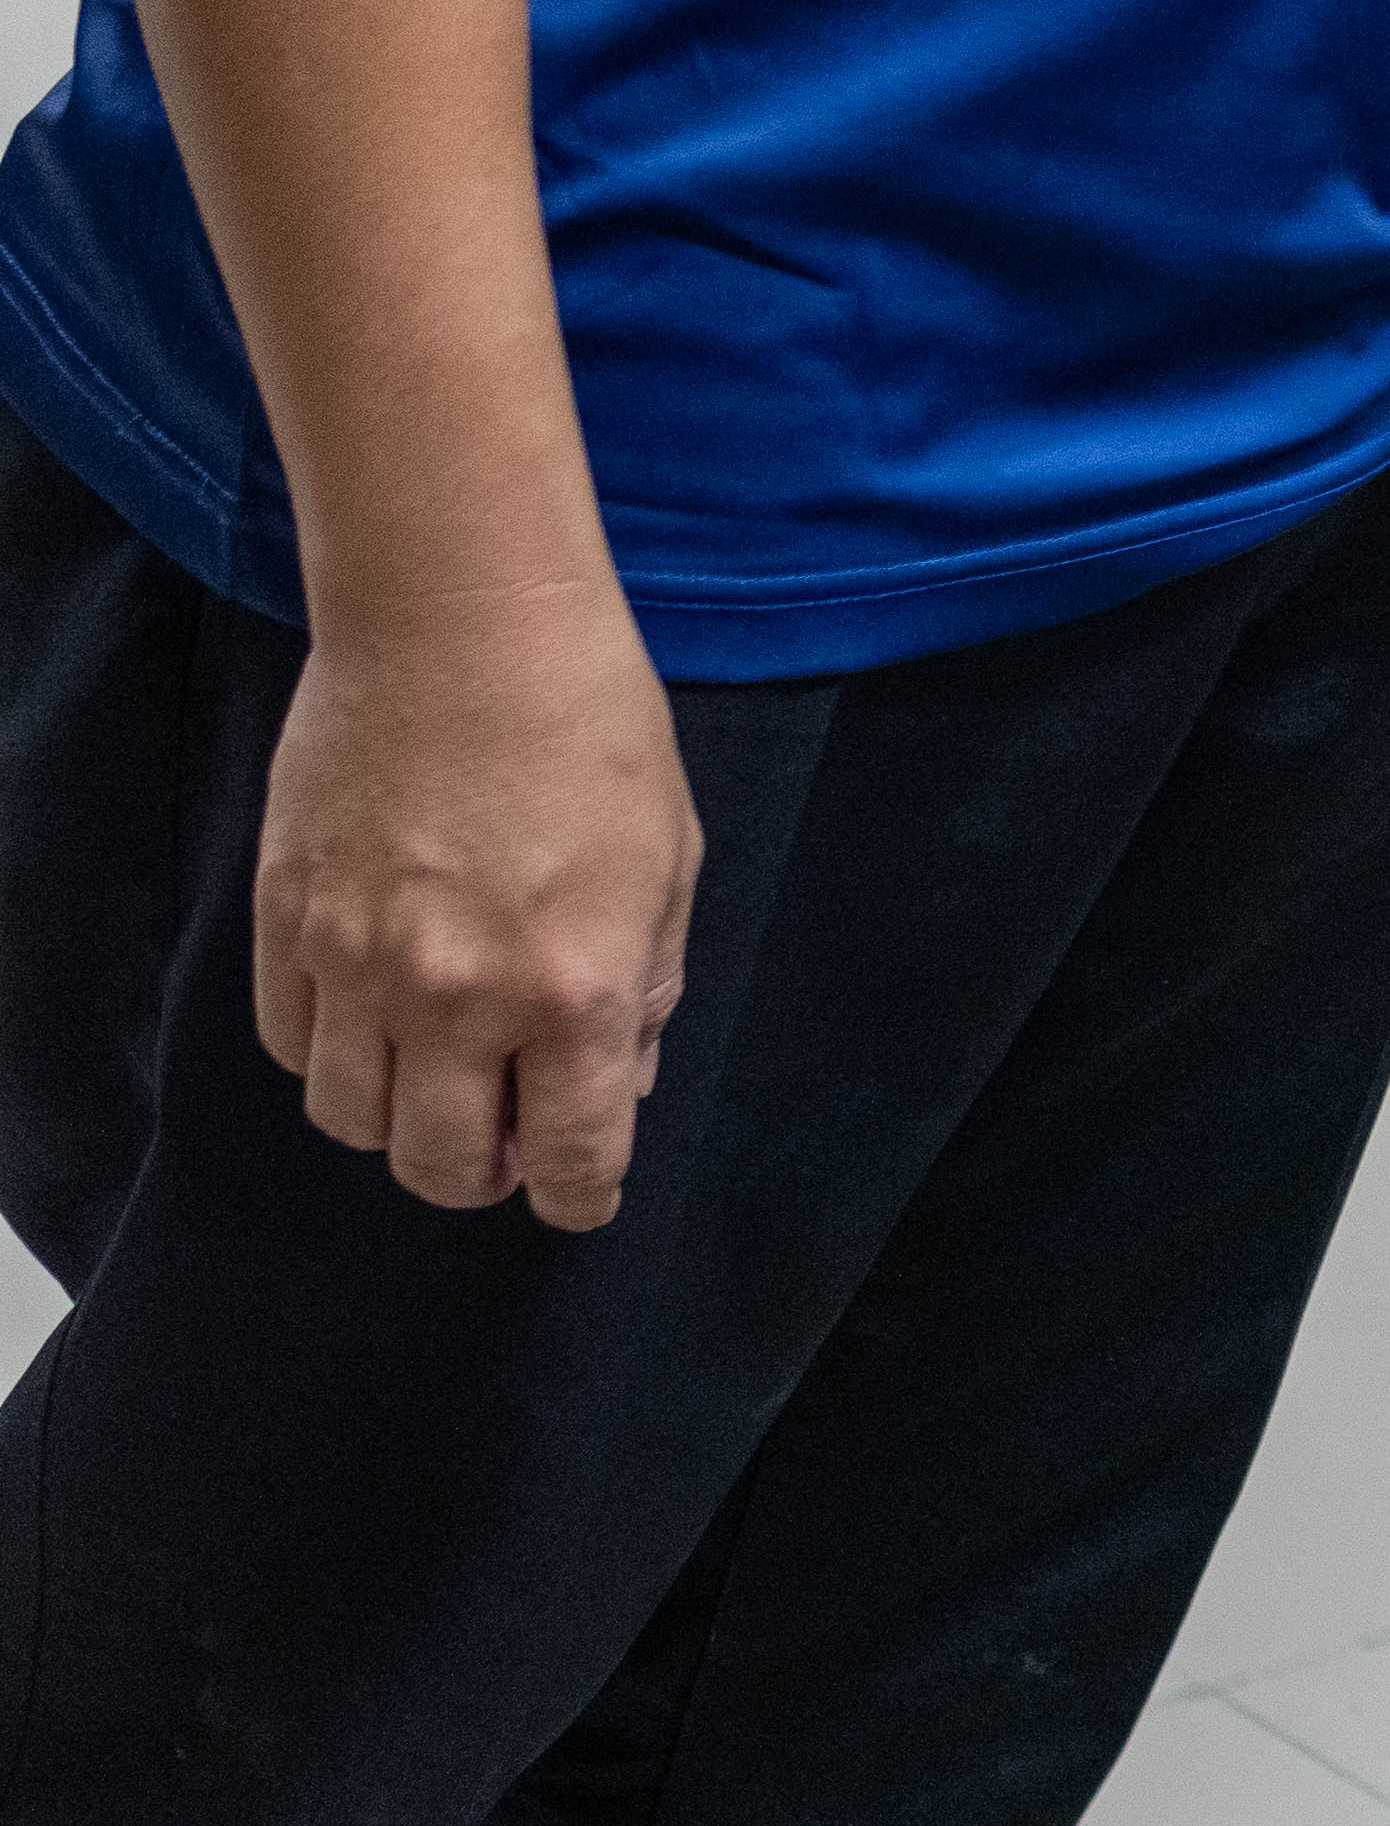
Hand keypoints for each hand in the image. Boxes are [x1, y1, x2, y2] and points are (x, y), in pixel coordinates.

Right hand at [256, 581, 700, 1230]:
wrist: (462, 627)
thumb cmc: (591, 730)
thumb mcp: (669, 865)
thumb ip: (645, 988)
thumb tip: (617, 1078)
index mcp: (575, 991)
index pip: (570, 1159)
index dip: (578, 1198)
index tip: (579, 1197)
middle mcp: (457, 998)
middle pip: (442, 1168)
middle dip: (482, 1174)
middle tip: (505, 1138)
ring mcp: (356, 964)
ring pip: (353, 1121)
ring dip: (400, 1123)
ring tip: (437, 1080)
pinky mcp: (284, 920)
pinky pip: (290, 1045)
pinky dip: (330, 1058)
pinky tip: (372, 1023)